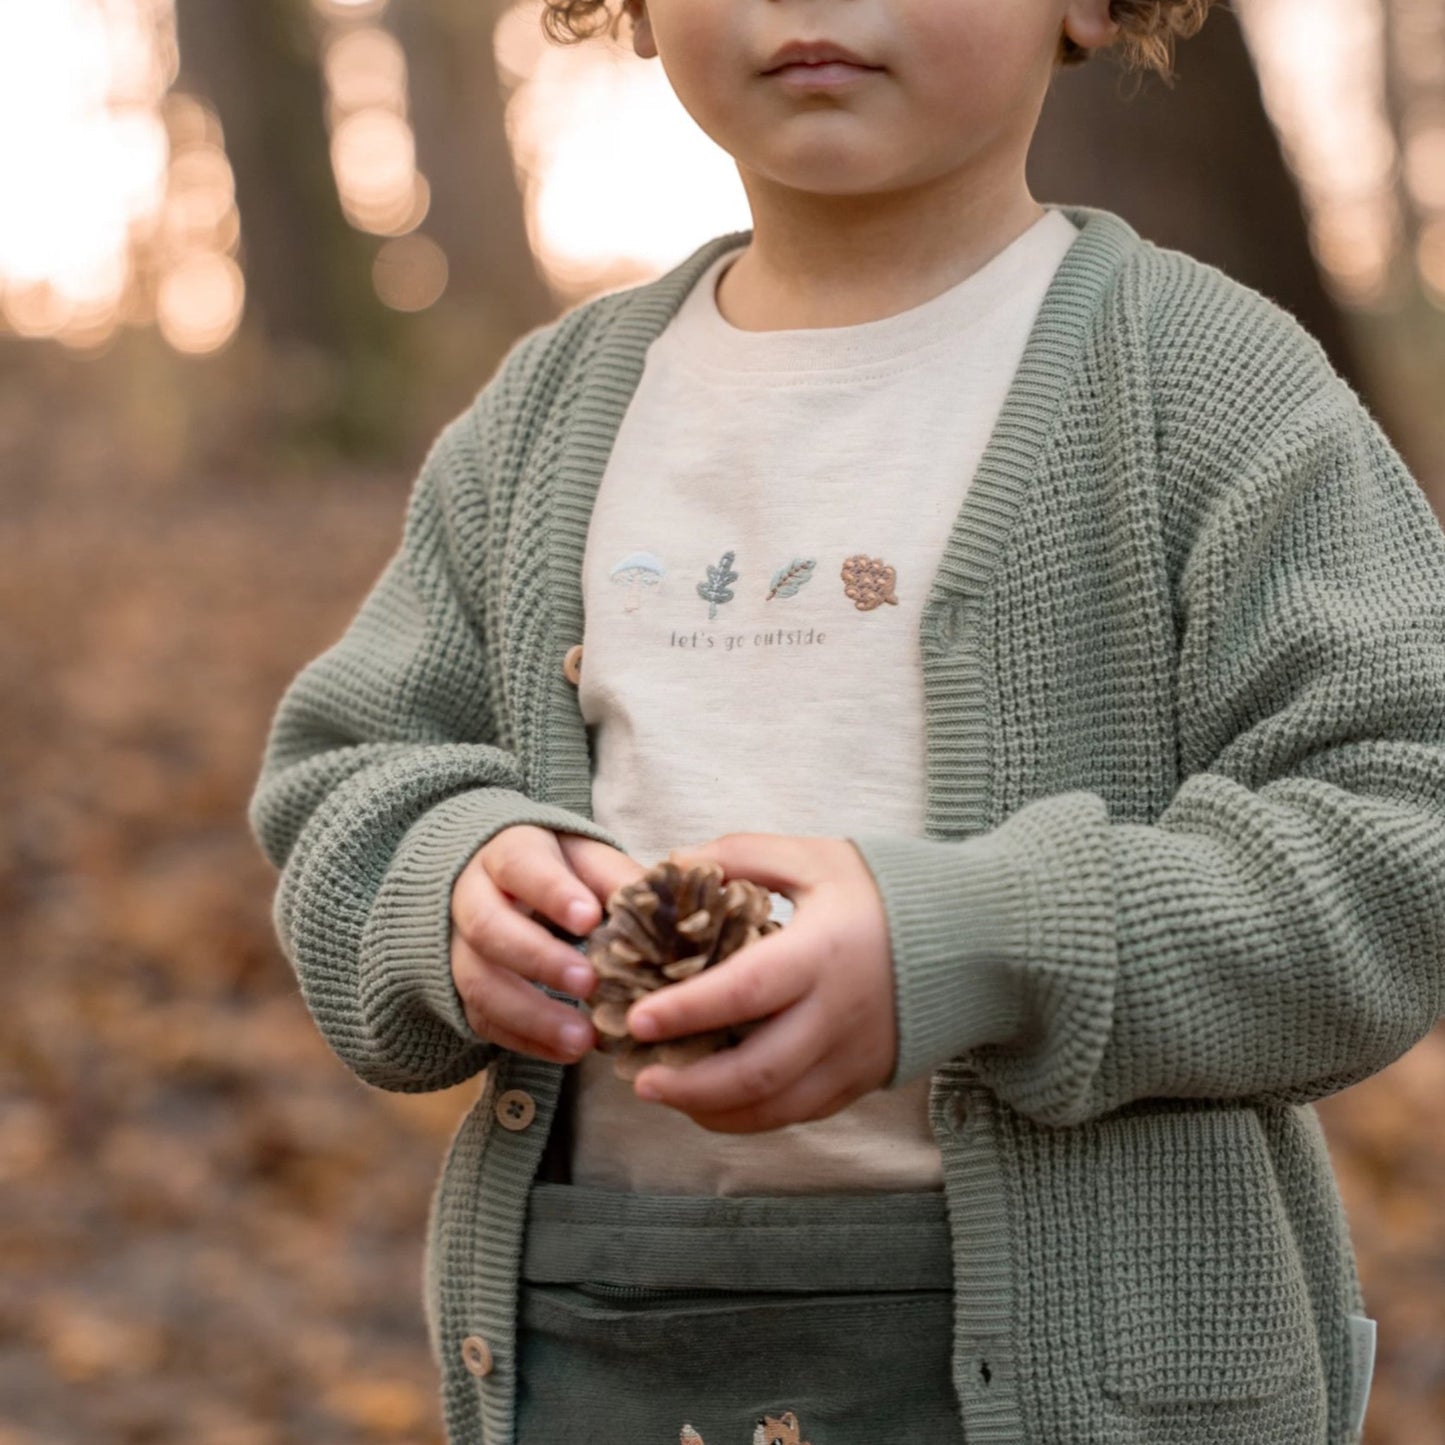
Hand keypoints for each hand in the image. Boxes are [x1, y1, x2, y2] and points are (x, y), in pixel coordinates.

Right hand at [450, 825, 645, 1062]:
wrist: (503, 883)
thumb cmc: (559, 870)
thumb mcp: (588, 860)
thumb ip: (619, 880)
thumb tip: (665, 911)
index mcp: (507, 851)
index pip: (521, 866)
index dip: (553, 894)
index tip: (590, 919)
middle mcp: (470, 897)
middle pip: (489, 928)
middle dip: (539, 959)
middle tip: (588, 982)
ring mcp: (457, 946)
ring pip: (478, 981)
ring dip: (531, 1015)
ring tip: (582, 1039)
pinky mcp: (460, 988)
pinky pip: (481, 1019)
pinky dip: (525, 1040)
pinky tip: (567, 1052)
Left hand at [625, 834, 897, 1132]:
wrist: (975, 938)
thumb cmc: (884, 891)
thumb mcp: (814, 857)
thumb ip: (740, 856)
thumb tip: (670, 866)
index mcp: (822, 953)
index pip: (745, 992)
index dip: (687, 1010)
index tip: (637, 1019)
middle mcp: (838, 1015)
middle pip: (756, 1071)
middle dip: (689, 1085)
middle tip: (638, 1079)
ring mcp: (853, 1056)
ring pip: (775, 1108)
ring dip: (712, 1110)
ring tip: (665, 1094)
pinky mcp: (862, 1080)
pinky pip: (799, 1113)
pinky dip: (749, 1116)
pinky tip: (711, 1102)